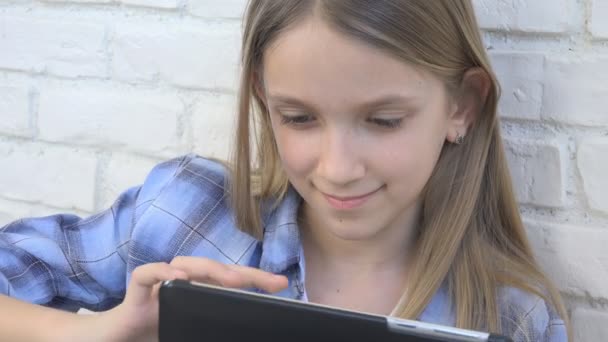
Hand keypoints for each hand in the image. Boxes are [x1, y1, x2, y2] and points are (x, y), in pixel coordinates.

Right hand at [92, 257, 287, 341]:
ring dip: (211, 269)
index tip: (283, 284)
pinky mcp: (138, 287)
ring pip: (187, 264)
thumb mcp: (191, 329)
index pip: (231, 281)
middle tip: (270, 283)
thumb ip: (213, 328)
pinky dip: (163, 272)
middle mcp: (182, 280)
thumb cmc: (154, 333)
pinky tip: (180, 279)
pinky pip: (149, 273)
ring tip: (232, 280)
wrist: (115, 339)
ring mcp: (160, 281)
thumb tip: (244, 333)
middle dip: (244, 273)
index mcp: (197, 290)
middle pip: (216, 268)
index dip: (257, 280)